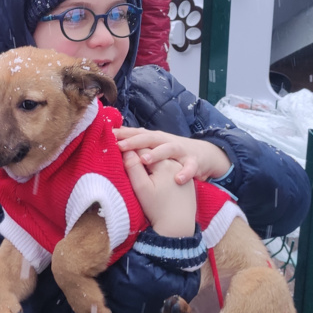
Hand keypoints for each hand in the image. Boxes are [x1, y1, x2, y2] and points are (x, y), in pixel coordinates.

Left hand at [114, 127, 231, 184]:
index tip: (107, 135)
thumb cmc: (172, 151)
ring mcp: (181, 151)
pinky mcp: (194, 162)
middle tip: (120, 145)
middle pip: (149, 138)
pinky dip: (186, 172)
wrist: (204, 154)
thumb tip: (114, 135)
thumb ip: (137, 141)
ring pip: (169, 149)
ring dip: (157, 154)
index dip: (123, 134)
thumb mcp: (154, 144)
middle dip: (135, 141)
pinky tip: (178, 179)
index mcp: (155, 138)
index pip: (137, 134)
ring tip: (144, 160)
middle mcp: (166, 141)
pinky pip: (191, 167)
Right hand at [123, 151, 195, 237]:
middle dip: (137, 146)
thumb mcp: (141, 188)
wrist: (178, 226)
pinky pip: (169, 165)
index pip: (142, 149)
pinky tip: (149, 163)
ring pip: (161, 157)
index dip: (127, 146)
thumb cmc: (157, 208)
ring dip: (148, 153)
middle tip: (120, 141)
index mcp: (164, 163)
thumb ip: (133, 167)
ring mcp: (182, 171)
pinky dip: (158, 162)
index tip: (115, 143)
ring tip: (134, 150)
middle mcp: (176, 163)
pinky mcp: (186, 179)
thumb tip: (125, 150)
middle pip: (153, 150)